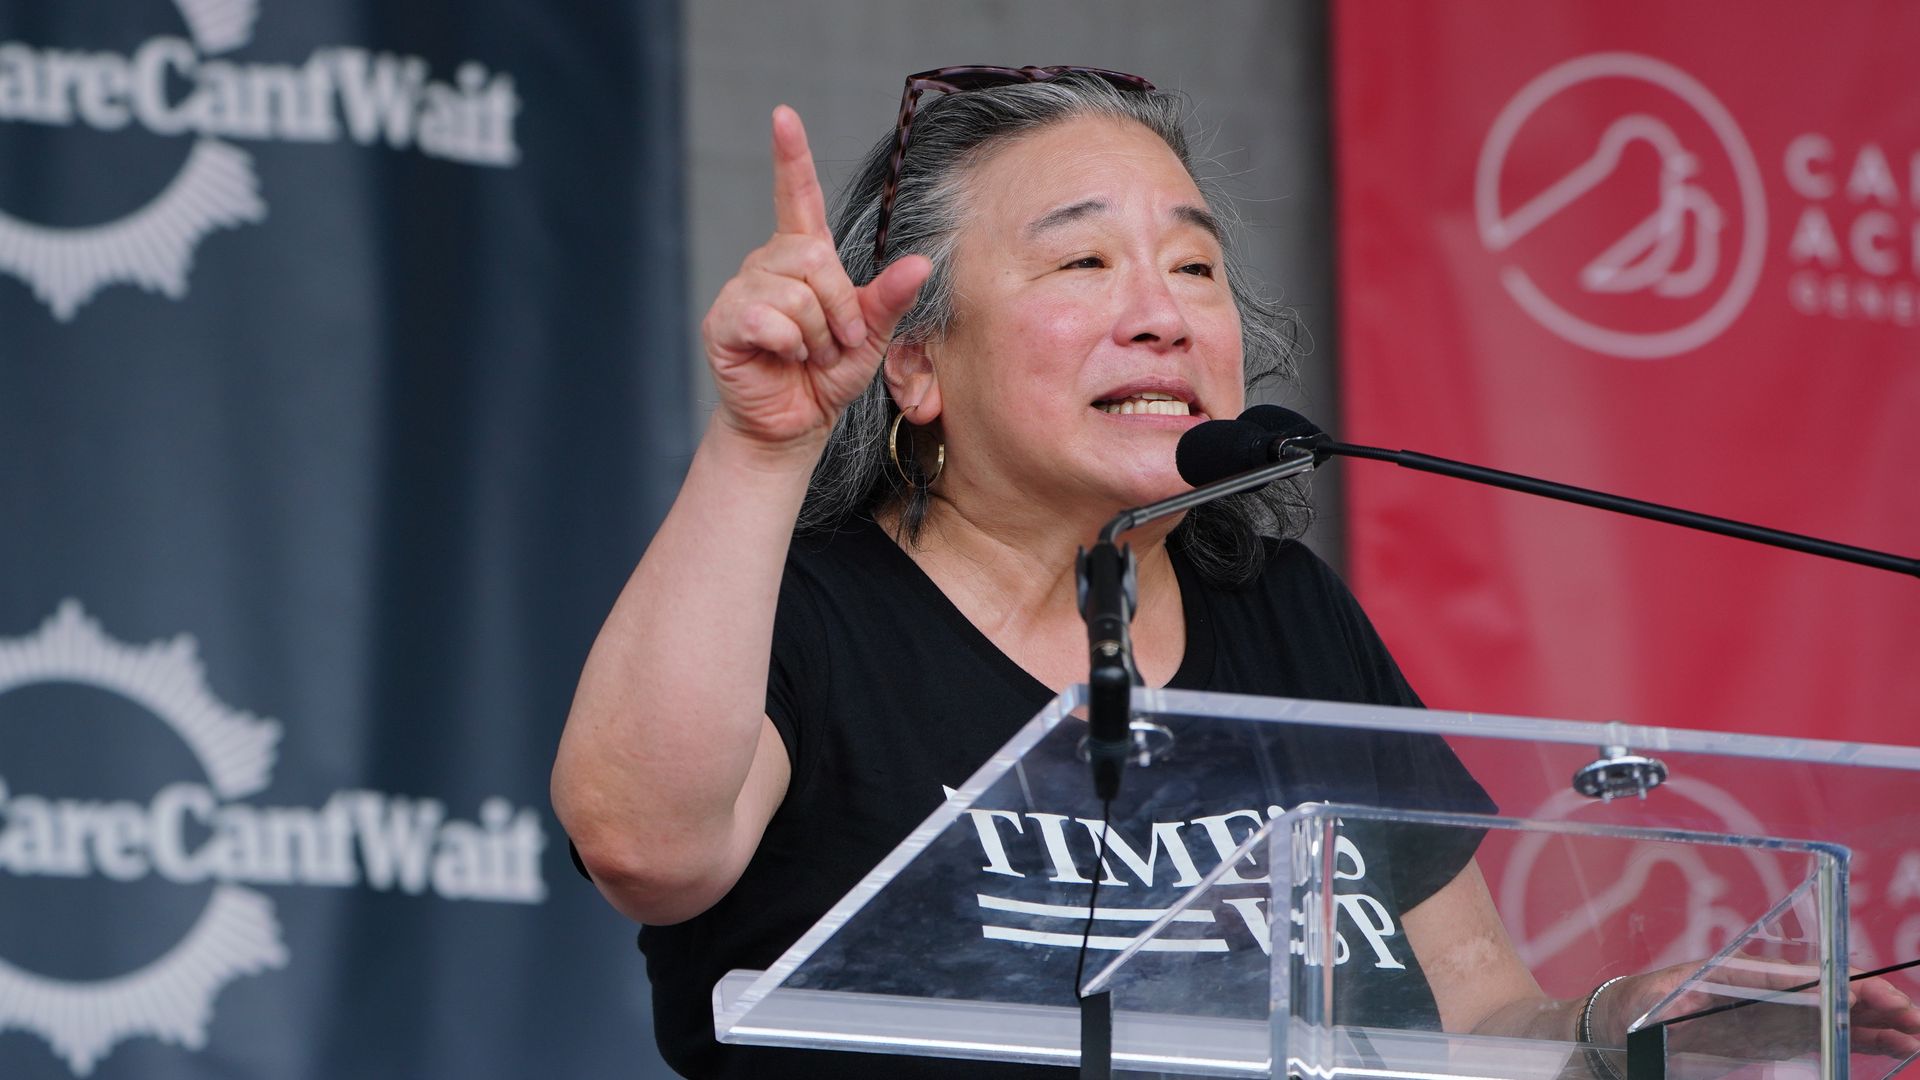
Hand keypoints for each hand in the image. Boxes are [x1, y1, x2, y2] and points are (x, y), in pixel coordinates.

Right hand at [701, 105, 932, 452]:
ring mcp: (741, 290)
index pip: (796, 197)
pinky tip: (783, 359)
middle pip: (812, 256)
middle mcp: (768, 264)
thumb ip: (889, 299)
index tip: (784, 116)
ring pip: (795, 292)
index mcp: (803, 258)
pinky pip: (768, 318)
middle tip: (836, 343)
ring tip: (807, 355)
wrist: (794, 424)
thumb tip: (922, 263)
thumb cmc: (827, 376)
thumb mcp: (871, 336)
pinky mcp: (723, 321)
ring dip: (815, 334)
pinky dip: (788, 346)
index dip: (791, 157)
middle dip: (839, 307)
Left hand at [1599, 958, 1919, 1062]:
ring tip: (1913, 1035)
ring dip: (1875, 1025)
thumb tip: (1688, 998)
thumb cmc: (1634, 1008)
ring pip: (1835, 1017)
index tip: (1869, 994)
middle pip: (1826, 994)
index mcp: (1737, 975)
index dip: (1834, 986)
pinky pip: (1824, 1037)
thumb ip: (1671, 1001)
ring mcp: (1772, 1015)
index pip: (1795, 978)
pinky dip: (1858, 1041)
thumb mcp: (1649, 1002)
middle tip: (1911, 1018)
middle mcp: (1762, 992)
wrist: (1620, 1030)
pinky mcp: (1775, 1037)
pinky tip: (1891, 1047)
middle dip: (1870, 1003)